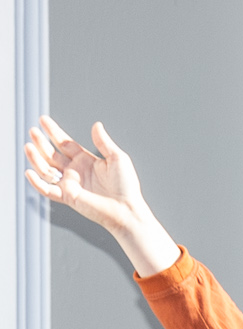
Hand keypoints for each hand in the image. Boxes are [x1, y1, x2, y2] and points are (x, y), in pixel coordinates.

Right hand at [23, 115, 177, 275]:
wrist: (126, 209)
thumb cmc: (127, 186)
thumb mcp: (117, 158)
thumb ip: (104, 142)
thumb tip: (97, 125)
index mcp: (86, 161)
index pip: (65, 144)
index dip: (54, 132)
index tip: (43, 120)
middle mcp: (75, 172)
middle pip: (52, 155)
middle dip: (41, 142)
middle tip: (33, 131)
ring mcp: (70, 184)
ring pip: (46, 169)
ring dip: (36, 158)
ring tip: (29, 146)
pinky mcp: (67, 196)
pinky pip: (47, 189)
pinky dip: (36, 182)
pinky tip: (29, 172)